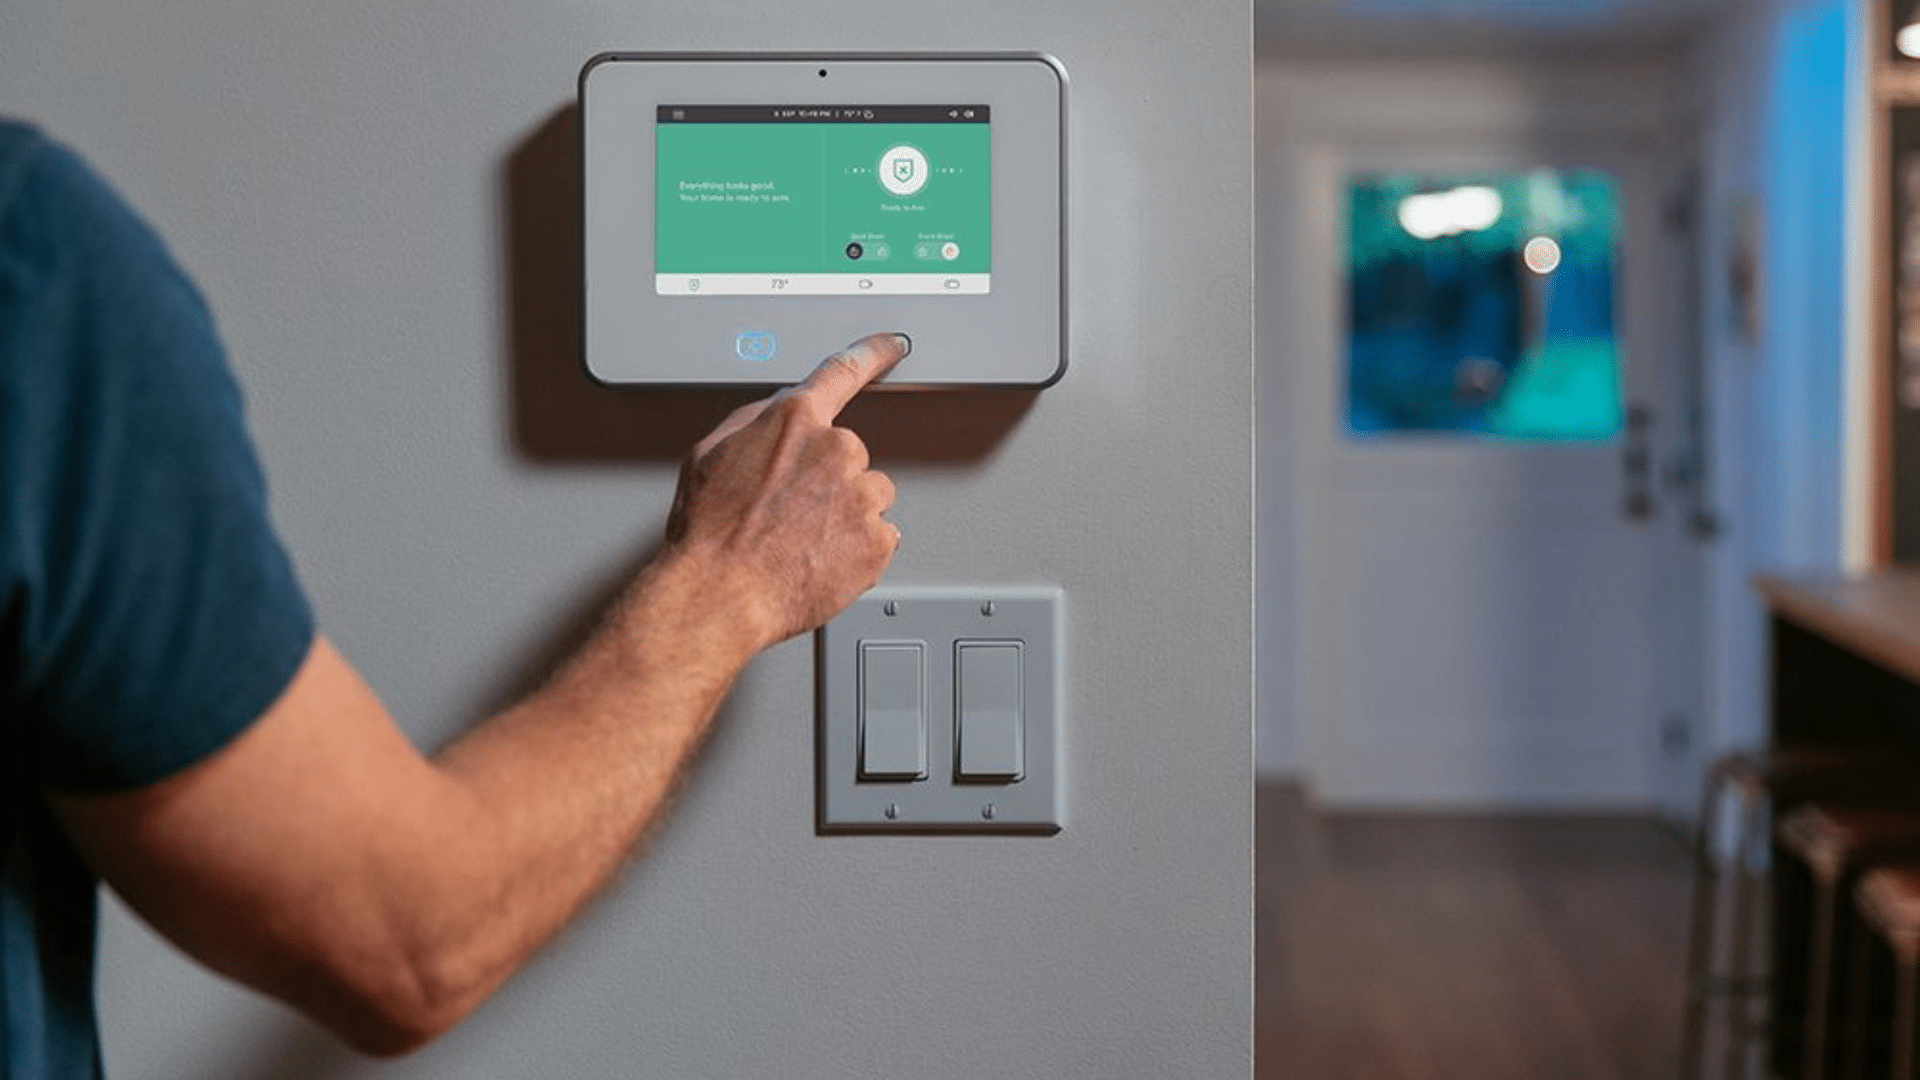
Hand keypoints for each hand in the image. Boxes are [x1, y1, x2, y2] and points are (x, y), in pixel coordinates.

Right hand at [663, 333, 907, 647]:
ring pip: (868, 497)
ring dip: (845, 514)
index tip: (893, 345)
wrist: (719, 593)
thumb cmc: (709, 533)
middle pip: (850, 455)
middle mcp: (835, 450)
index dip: (873, 353)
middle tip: (790, 512)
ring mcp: (860, 496)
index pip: (842, 372)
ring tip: (803, 540)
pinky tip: (820, 560)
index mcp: (794, 422)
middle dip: (827, 478)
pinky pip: (879, 538)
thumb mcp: (710, 454)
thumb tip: (775, 417)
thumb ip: (754, 423)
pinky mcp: (876, 541)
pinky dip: (856, 551)